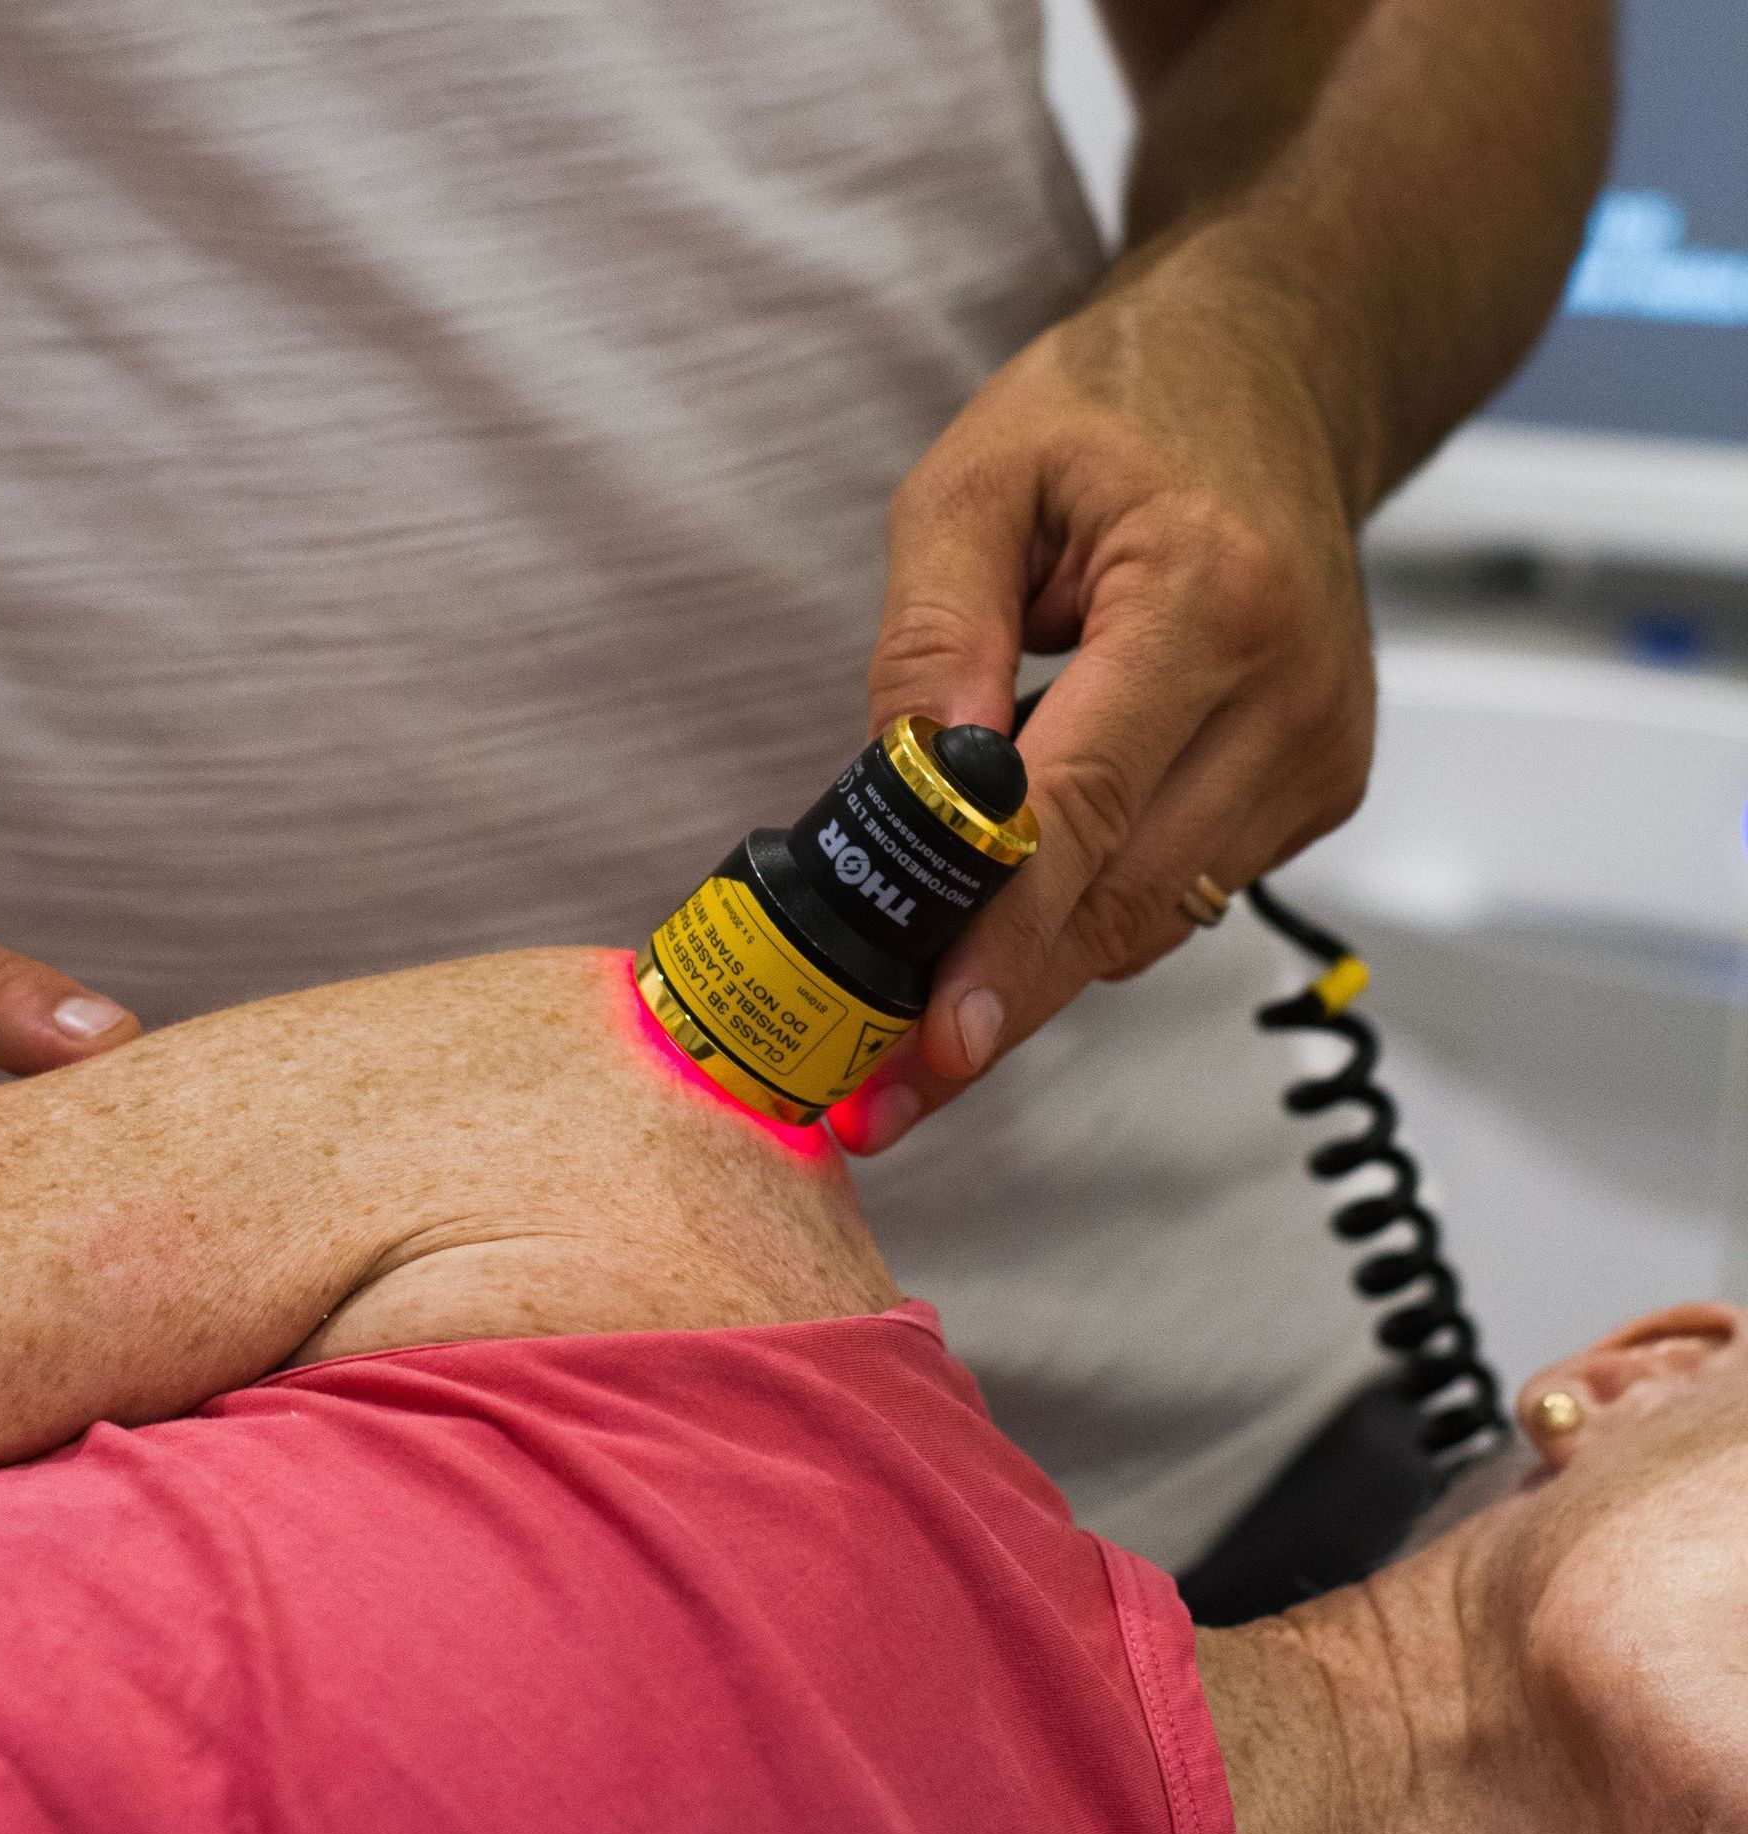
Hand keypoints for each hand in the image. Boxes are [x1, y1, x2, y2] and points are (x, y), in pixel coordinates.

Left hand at [832, 243, 1375, 1153]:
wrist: (1272, 381)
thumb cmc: (1118, 415)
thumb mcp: (975, 483)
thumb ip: (930, 639)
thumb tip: (904, 792)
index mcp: (1208, 600)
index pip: (1083, 812)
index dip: (1000, 943)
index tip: (933, 1044)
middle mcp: (1291, 693)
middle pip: (1123, 901)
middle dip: (999, 994)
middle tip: (891, 1074)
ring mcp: (1321, 752)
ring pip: (1152, 920)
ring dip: (1038, 961)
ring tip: (932, 980)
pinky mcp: (1318, 786)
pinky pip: (1180, 891)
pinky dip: (1093, 906)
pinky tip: (1031, 884)